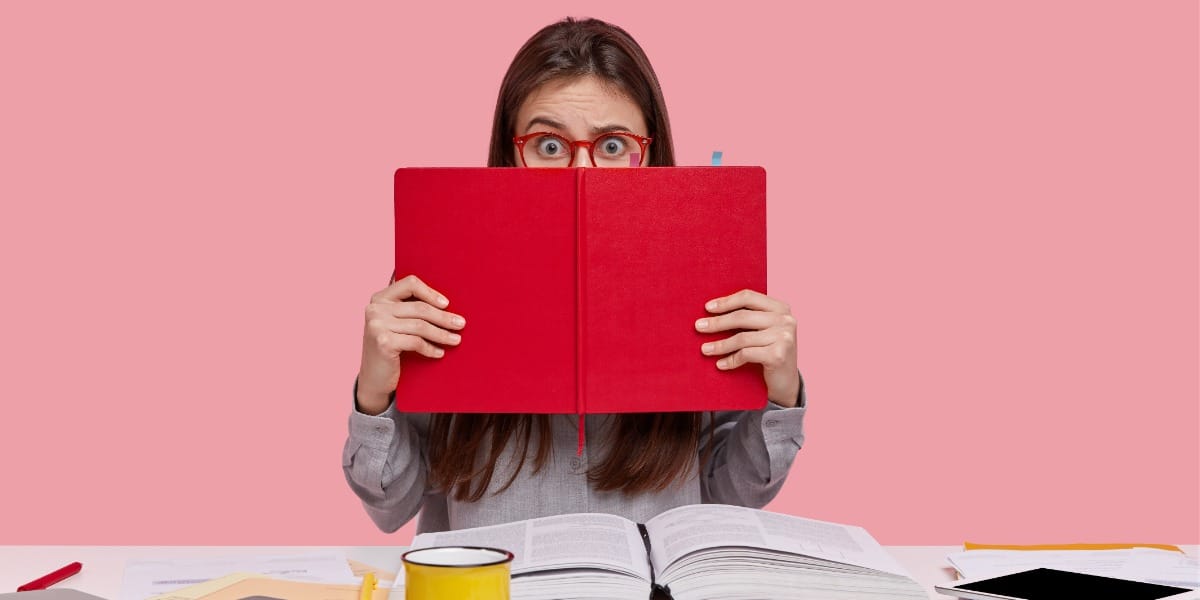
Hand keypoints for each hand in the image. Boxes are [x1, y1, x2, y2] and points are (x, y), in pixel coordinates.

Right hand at [357, 274, 464, 414]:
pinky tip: (439, 353)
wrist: (373, 379)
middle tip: (461, 324)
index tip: (447, 304)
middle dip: (444, 317)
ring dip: (442, 334)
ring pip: (420, 325)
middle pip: (419, 308)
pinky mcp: (383, 342)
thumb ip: (409, 310)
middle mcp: (375, 309)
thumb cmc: (390, 349)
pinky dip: (431, 348)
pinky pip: (416, 342)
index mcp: (379, 298)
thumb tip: (446, 304)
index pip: (410, 284)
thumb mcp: (395, 324)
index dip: (431, 292)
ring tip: (456, 340)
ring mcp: (377, 325)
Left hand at [695, 289, 800, 406]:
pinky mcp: (778, 355)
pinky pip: (746, 354)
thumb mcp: (763, 330)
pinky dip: (731, 360)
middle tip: (698, 327)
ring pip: (742, 337)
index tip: (707, 308)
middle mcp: (785, 320)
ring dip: (720, 345)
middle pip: (742, 317)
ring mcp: (784, 337)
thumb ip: (749, 318)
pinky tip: (720, 364)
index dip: (726, 301)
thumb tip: (712, 310)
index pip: (748, 297)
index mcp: (781, 308)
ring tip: (705, 349)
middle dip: (717, 323)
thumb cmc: (769, 352)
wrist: (786, 383)